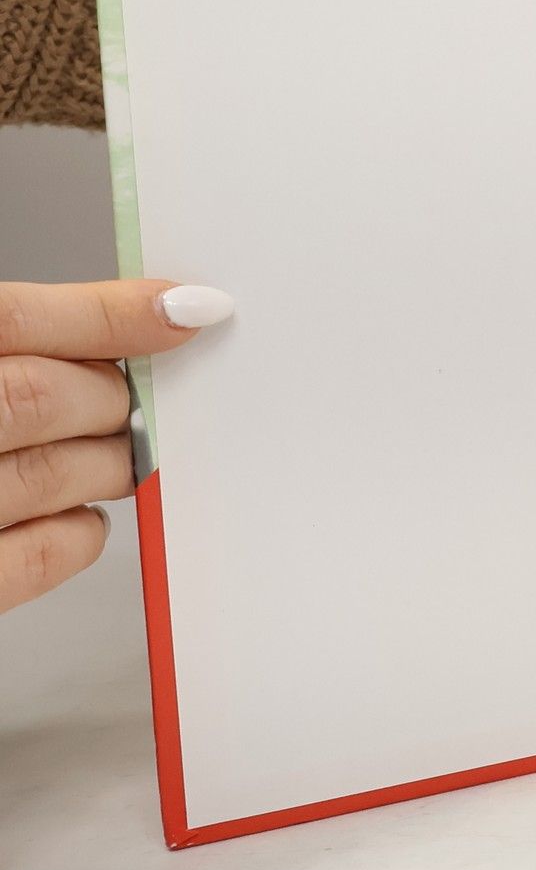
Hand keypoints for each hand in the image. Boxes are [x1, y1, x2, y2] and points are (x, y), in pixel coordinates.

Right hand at [0, 280, 232, 612]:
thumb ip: (7, 338)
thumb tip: (138, 314)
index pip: (14, 318)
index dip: (111, 312)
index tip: (185, 311)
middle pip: (44, 397)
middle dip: (108, 396)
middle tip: (132, 398)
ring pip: (53, 472)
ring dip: (106, 460)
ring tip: (115, 452)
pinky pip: (37, 558)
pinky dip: (79, 533)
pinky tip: (79, 515)